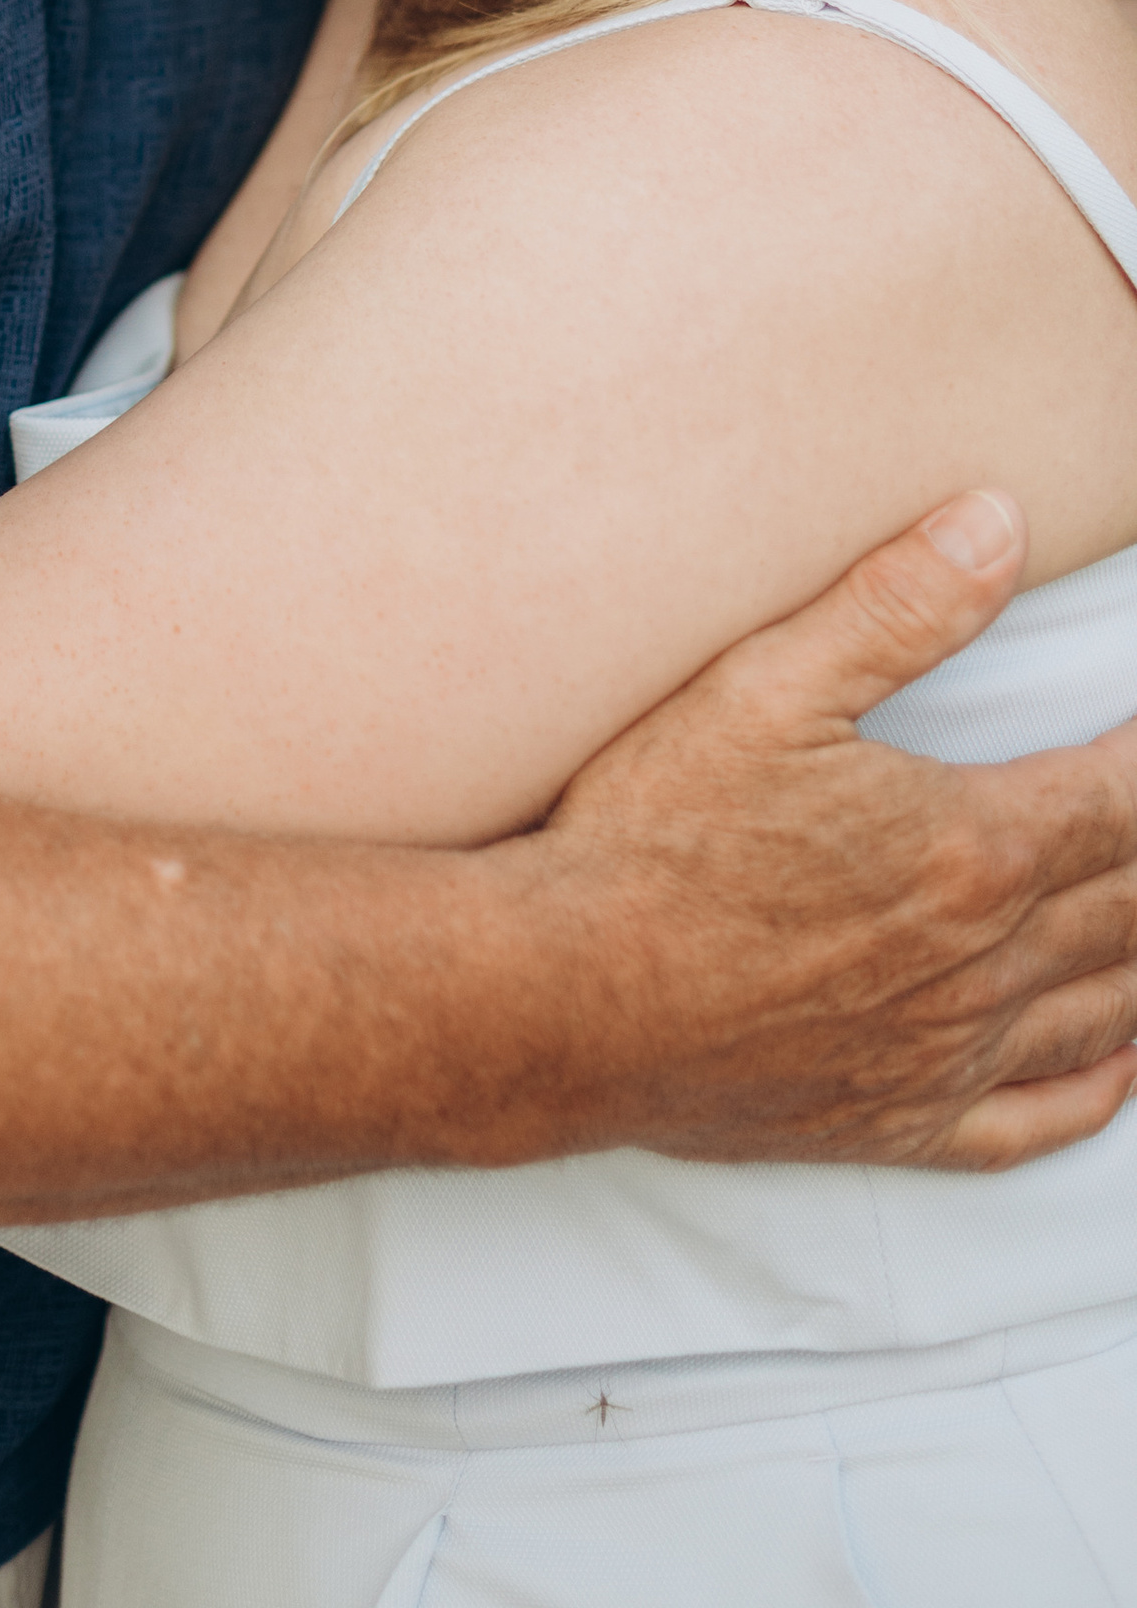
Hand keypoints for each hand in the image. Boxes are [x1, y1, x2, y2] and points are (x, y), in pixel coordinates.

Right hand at [543, 488, 1136, 1171]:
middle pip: (1131, 904)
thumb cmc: (654, 838)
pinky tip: (1120, 1058)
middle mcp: (984, 963)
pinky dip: (1101, 1086)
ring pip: (1107, 1009)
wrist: (566, 997)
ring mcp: (948, 1052)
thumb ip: (895, 605)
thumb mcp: (764, 685)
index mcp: (970, 849)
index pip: (1122, 801)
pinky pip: (1040, 1117)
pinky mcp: (901, 1119)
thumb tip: (998, 526)